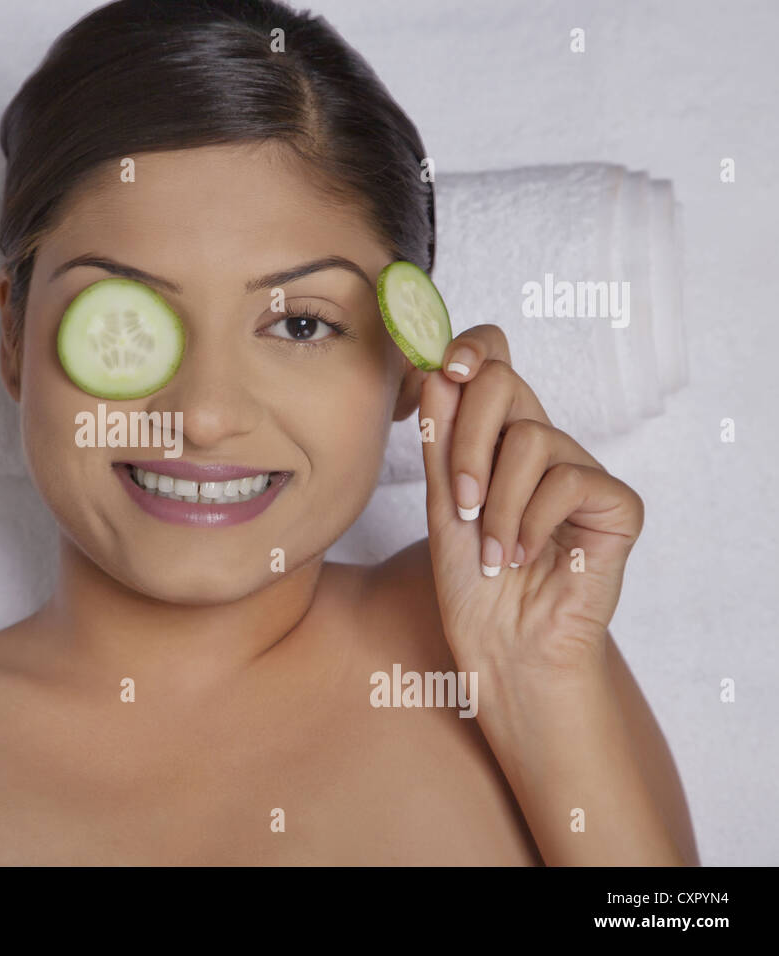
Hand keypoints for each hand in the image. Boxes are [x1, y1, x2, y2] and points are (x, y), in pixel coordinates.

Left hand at [417, 325, 645, 681]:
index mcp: (498, 437)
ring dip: (497, 502)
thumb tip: (437, 370)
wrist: (503, 649)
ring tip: (491, 550)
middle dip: (467, 441)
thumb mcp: (442, 503)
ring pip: (533, 438)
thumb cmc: (472, 585)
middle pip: (505, 383)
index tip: (444, 368)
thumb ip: (441, 440)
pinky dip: (531, 522)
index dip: (472, 347)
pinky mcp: (616, 505)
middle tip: (459, 503)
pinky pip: (568, 480)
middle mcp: (543, 445)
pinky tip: (521, 556)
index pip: (494, 360)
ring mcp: (582, 472)